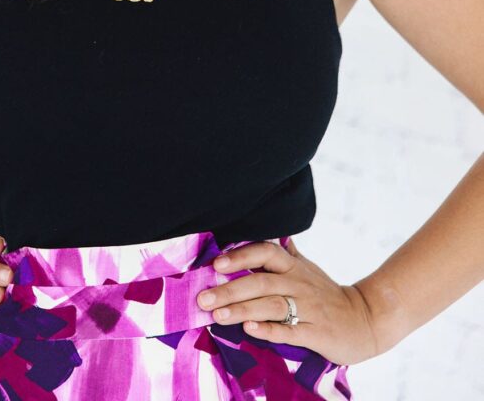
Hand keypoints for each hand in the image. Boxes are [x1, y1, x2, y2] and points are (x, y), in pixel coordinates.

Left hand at [196, 237, 380, 366]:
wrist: (365, 321)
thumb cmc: (328, 295)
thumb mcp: (307, 269)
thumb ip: (286, 253)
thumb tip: (271, 234)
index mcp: (294, 267)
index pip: (265, 253)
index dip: (240, 257)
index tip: (215, 265)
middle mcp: (299, 284)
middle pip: (261, 282)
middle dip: (229, 290)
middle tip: (203, 298)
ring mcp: (307, 309)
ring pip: (271, 306)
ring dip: (242, 310)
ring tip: (217, 315)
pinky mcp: (315, 333)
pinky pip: (289, 331)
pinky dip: (268, 329)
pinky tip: (249, 330)